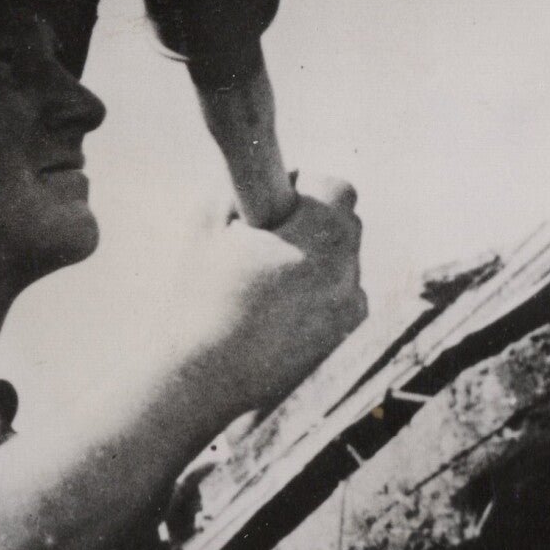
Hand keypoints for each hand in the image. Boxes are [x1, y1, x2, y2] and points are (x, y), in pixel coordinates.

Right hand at [181, 176, 366, 420]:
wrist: (203, 377)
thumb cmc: (199, 297)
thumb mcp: (208, 222)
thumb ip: (242, 185)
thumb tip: (260, 172)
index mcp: (320, 233)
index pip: (336, 189)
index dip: (307, 190)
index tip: (280, 205)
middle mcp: (346, 269)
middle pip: (346, 227)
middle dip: (315, 227)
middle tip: (274, 245)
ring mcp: (349, 309)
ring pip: (344, 267)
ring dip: (318, 266)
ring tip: (272, 289)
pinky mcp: (344, 341)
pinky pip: (342, 304)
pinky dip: (320, 304)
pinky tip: (282, 317)